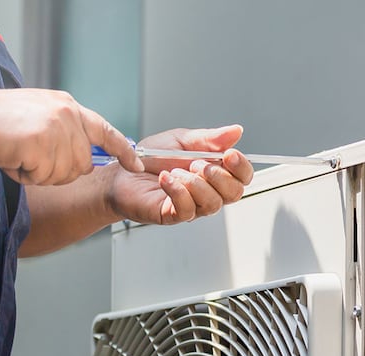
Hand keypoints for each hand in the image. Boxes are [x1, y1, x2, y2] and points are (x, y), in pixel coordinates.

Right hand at [0, 85, 143, 184]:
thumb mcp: (39, 117)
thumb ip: (65, 132)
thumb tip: (83, 158)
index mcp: (68, 106)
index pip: (106, 131)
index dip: (123, 152)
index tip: (137, 166)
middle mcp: (67, 114)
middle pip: (83, 164)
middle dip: (58, 171)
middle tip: (31, 157)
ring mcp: (56, 128)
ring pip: (64, 173)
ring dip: (39, 173)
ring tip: (19, 153)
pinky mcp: (41, 143)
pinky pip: (43, 176)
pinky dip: (25, 175)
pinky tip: (12, 158)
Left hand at [107, 125, 253, 224]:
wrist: (121, 172)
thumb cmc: (151, 158)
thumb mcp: (182, 140)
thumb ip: (210, 138)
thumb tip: (236, 131)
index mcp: (215, 172)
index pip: (243, 176)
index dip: (242, 167)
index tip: (230, 154)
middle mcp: (208, 192)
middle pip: (234, 193)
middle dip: (219, 175)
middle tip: (197, 163)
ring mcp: (194, 206)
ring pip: (213, 203)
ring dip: (195, 183)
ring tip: (176, 170)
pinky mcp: (175, 215)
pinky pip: (188, 208)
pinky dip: (178, 190)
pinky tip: (166, 178)